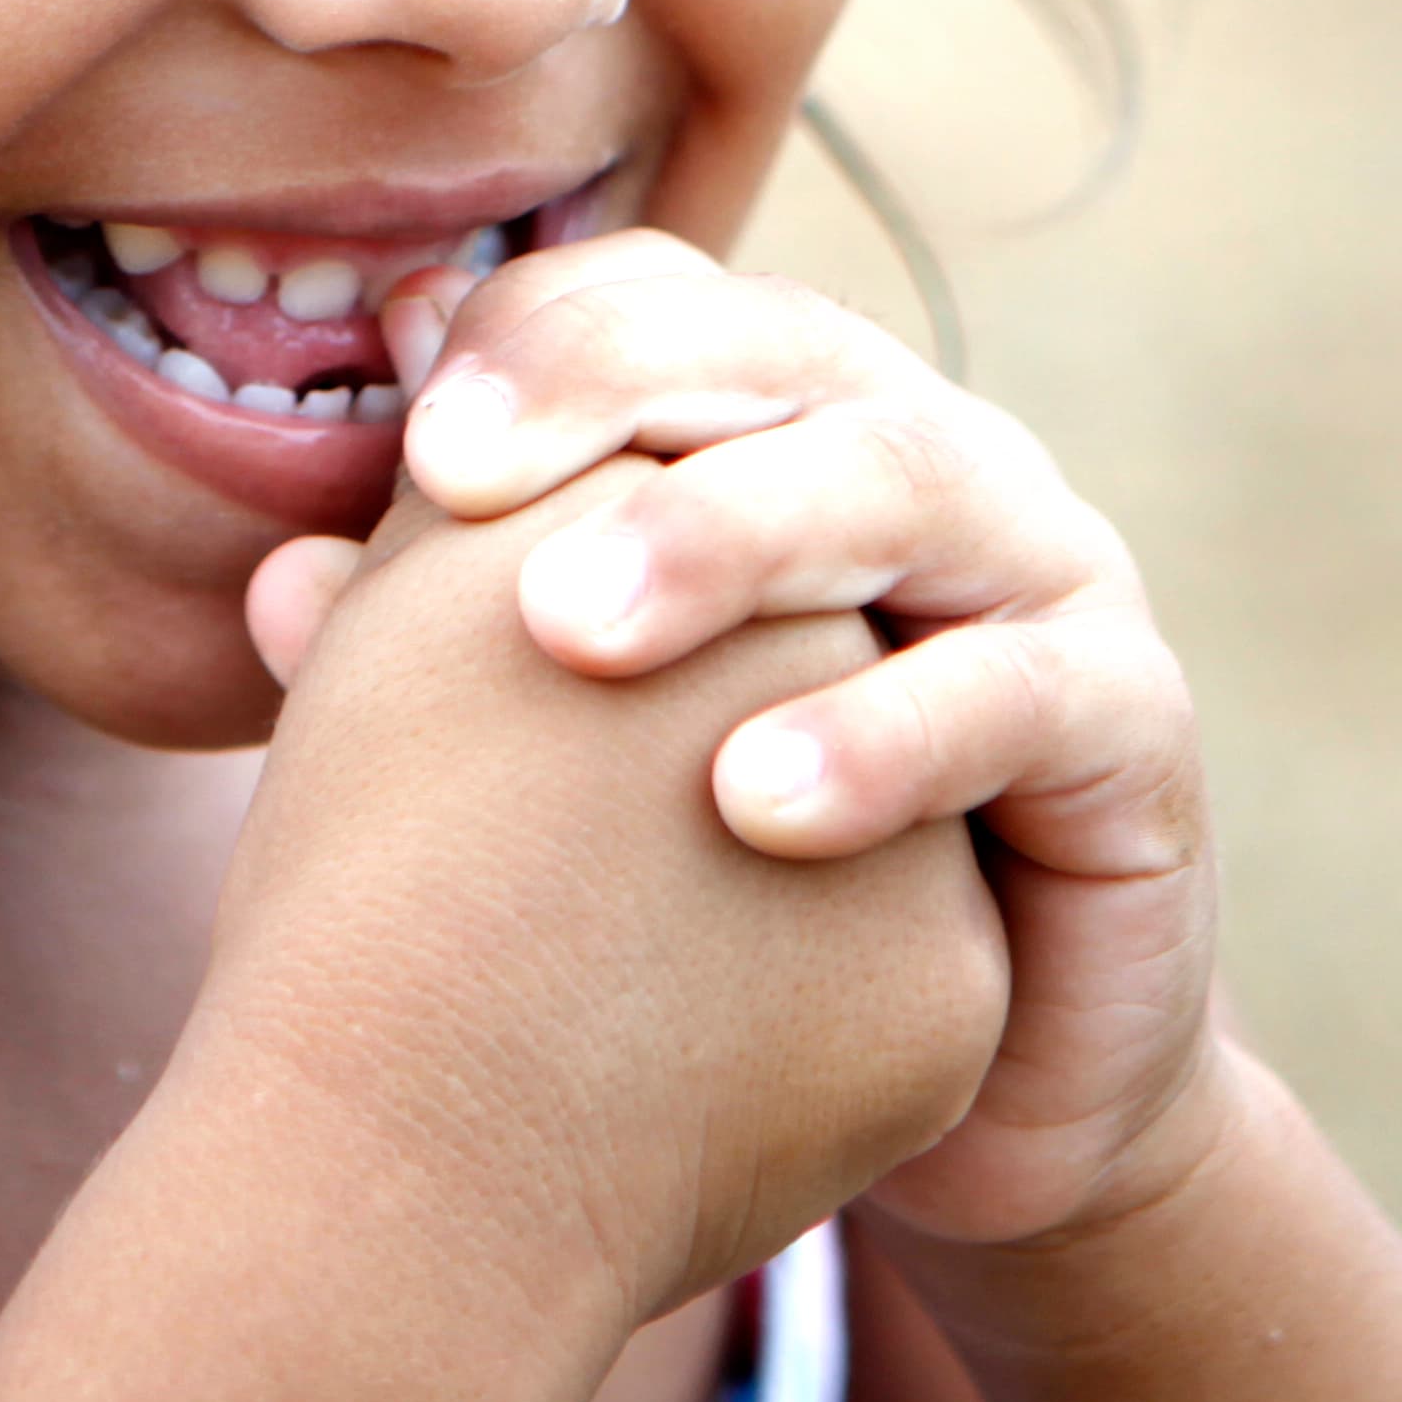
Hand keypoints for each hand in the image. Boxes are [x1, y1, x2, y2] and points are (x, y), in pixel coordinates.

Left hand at [245, 234, 1226, 1251]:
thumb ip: (448, 659)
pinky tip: (752, 801)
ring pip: (905, 483)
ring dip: (732, 538)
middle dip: (612, 398)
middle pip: (778, 354)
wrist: (959, 1094)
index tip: (403, 436)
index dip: (538, 341)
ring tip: (573, 632)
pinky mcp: (1133, 722)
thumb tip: (268, 569)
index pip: (664, 308)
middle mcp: (924, 456)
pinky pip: (1019, 695)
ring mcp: (1046, 569)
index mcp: (781, 425)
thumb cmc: (732, 896)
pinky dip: (887, 737)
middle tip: (454, 487)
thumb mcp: (586, 763)